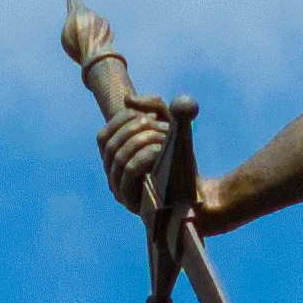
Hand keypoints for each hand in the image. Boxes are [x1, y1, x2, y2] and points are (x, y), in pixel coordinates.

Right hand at [96, 91, 204, 235]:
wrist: (198, 194)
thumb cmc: (180, 160)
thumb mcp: (169, 124)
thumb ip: (153, 105)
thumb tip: (128, 101)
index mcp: (114, 161)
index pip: (103, 137)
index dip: (122, 120)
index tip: (148, 116)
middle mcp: (112, 177)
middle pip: (112, 144)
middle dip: (138, 128)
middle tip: (164, 127)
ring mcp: (120, 191)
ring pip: (120, 156)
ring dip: (144, 140)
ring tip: (166, 138)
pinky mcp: (133, 202)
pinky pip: (131, 170)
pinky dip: (145, 154)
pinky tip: (161, 151)